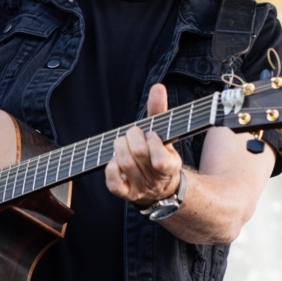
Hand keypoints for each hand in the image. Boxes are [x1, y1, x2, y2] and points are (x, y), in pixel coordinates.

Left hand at [105, 84, 182, 207]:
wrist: (159, 186)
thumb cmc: (159, 152)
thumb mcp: (164, 133)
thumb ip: (159, 110)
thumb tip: (158, 87)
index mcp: (170, 166)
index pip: (160, 160)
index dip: (152, 143)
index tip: (152, 134)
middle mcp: (155, 180)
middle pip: (138, 154)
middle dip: (132, 137)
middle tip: (133, 133)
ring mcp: (139, 188)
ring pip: (125, 164)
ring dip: (120, 147)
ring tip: (123, 143)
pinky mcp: (124, 193)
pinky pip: (113, 182)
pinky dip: (111, 166)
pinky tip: (115, 159)